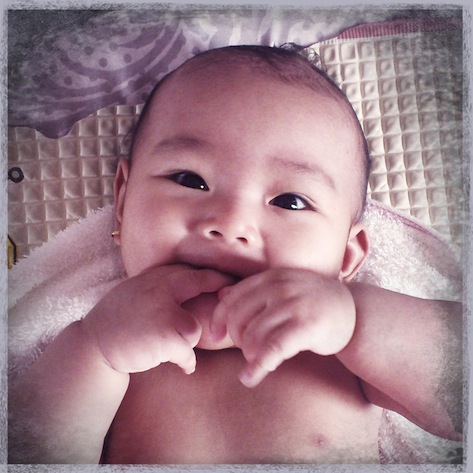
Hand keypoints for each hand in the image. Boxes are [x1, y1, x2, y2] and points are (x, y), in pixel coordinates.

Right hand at [81, 264, 234, 374]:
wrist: (94, 343)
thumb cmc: (122, 318)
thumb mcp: (142, 292)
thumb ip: (168, 287)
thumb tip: (206, 286)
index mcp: (158, 275)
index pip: (196, 271)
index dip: (219, 278)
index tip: (233, 287)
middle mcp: (161, 286)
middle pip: (204, 282)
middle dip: (222, 296)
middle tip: (229, 306)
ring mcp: (163, 308)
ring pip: (195, 328)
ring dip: (187, 342)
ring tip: (173, 347)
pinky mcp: (165, 333)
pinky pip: (187, 352)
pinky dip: (185, 362)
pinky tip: (182, 365)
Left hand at [211, 268, 355, 386]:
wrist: (353, 312)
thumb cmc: (312, 302)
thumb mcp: (283, 288)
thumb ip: (253, 291)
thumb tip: (220, 296)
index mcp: (271, 277)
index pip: (233, 298)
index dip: (219, 319)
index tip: (214, 335)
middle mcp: (280, 287)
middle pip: (239, 318)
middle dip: (236, 339)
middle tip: (246, 350)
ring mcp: (293, 305)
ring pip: (253, 336)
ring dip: (248, 355)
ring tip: (256, 361)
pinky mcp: (305, 327)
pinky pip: (272, 350)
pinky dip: (257, 367)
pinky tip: (250, 378)